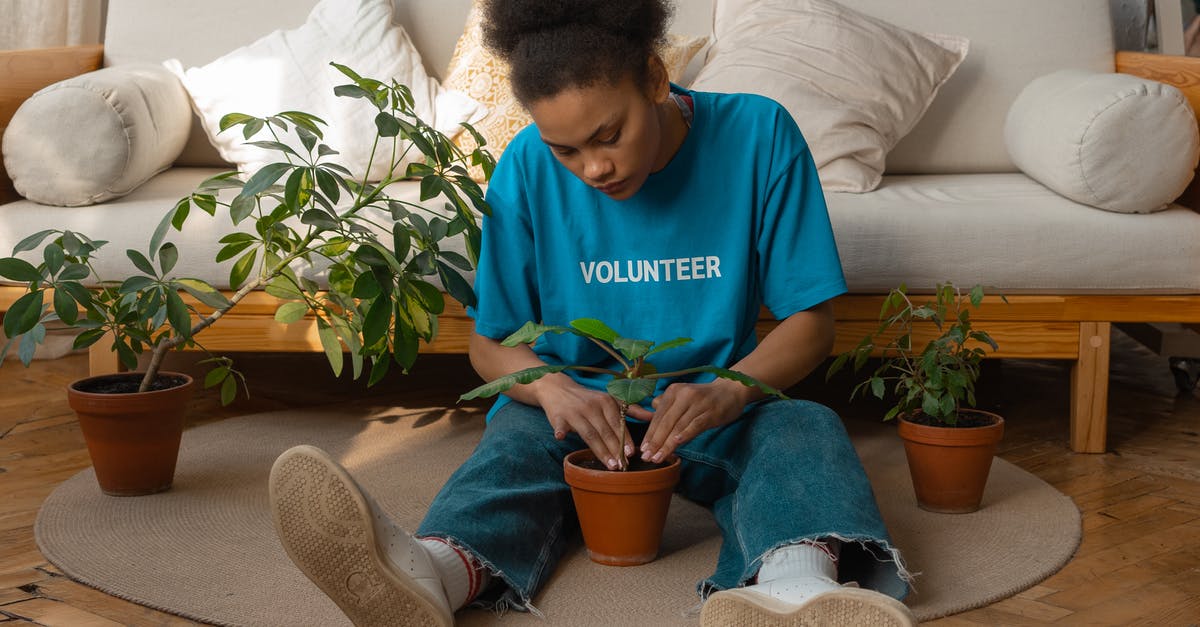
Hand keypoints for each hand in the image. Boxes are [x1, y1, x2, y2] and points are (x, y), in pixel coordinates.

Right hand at [534, 373, 633, 469]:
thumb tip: (652, 416)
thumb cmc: (588, 399)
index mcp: (606, 402)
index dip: (624, 439)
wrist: (558, 389)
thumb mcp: (609, 400)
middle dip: (615, 449)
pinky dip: (560, 431)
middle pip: (605, 431)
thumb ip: (631, 410)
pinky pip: (560, 425)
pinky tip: (561, 437)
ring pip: (589, 433)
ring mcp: (574, 412)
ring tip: (610, 465)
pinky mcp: (558, 417)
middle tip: (623, 465)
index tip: (632, 454)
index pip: (617, 423)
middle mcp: (592, 406)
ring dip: (600, 450)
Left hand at [631, 378, 747, 462]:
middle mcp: (683, 395)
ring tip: (658, 457)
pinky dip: (685, 435)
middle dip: (655, 441)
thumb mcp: (683, 398)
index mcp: (673, 391)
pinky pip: (695, 425)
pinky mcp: (711, 412)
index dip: (650, 434)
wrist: (732, 390)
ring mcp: (697, 403)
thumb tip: (650, 416)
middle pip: (665, 422)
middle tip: (647, 457)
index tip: (643, 449)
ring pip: (678, 426)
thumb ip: (666, 406)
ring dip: (666, 444)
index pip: (658, 416)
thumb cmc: (704, 398)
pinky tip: (676, 444)